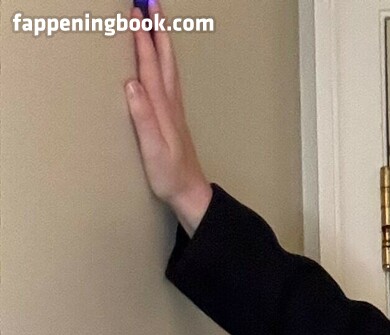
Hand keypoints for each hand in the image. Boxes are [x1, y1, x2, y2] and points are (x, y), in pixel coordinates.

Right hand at [122, 4, 209, 229]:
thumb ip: (144, 117)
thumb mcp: (153, 149)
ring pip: (169, 64)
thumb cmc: (169, 175)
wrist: (190, 193)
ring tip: (156, 18)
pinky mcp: (174, 115)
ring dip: (162, 39)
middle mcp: (170, 102)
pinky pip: (169, 76)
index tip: (135, 12)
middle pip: (165, 57)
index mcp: (162, 107)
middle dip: (157, 28)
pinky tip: (162, 56)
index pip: (150, 65)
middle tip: (150, 2)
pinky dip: (164, 59)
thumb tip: (132, 84)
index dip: (143, 38)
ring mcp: (174, 108)